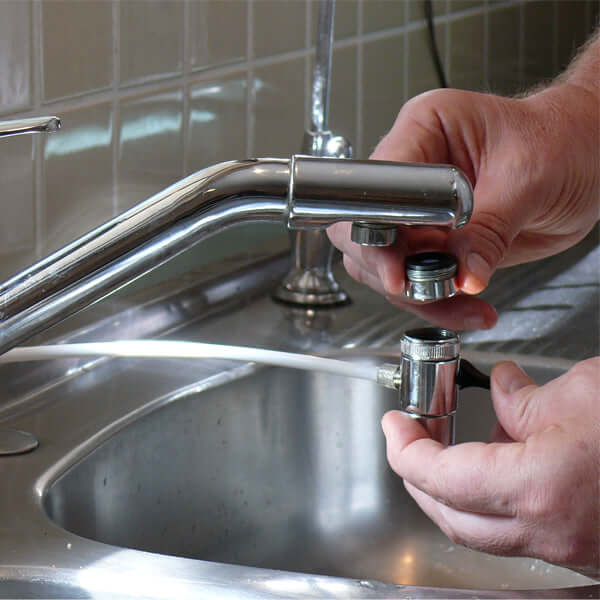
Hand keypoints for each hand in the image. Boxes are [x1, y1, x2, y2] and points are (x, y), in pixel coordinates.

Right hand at [328, 82, 598, 329]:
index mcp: (424, 130)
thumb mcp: (528, 179)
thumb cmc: (563, 140)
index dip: (379, 232)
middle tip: (424, 289)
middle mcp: (411, 170)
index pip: (376, 187)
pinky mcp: (433, 239)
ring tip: (460, 302)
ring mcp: (419, 208)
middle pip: (365, 231)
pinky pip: (417, 278)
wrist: (586, 158)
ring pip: (385, 264)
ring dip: (416, 294)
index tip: (397, 268)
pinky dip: (437, 301)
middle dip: (391, 269)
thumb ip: (489, 230)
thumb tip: (462, 274)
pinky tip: (467, 305)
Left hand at [381, 358, 599, 576]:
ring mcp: (568, 548)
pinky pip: (519, 530)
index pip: (440, 477)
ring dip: (454, 489)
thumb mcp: (582, 391)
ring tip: (453, 443)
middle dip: (418, 476)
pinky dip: (495, 498)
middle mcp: (548, 530)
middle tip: (410, 438)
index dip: (404, 449)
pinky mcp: (584, 548)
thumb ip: (524, 398)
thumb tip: (501, 390)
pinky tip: (504, 460)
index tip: (393, 425)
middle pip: (450, 515)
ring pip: (482, 529)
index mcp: (539, 487)